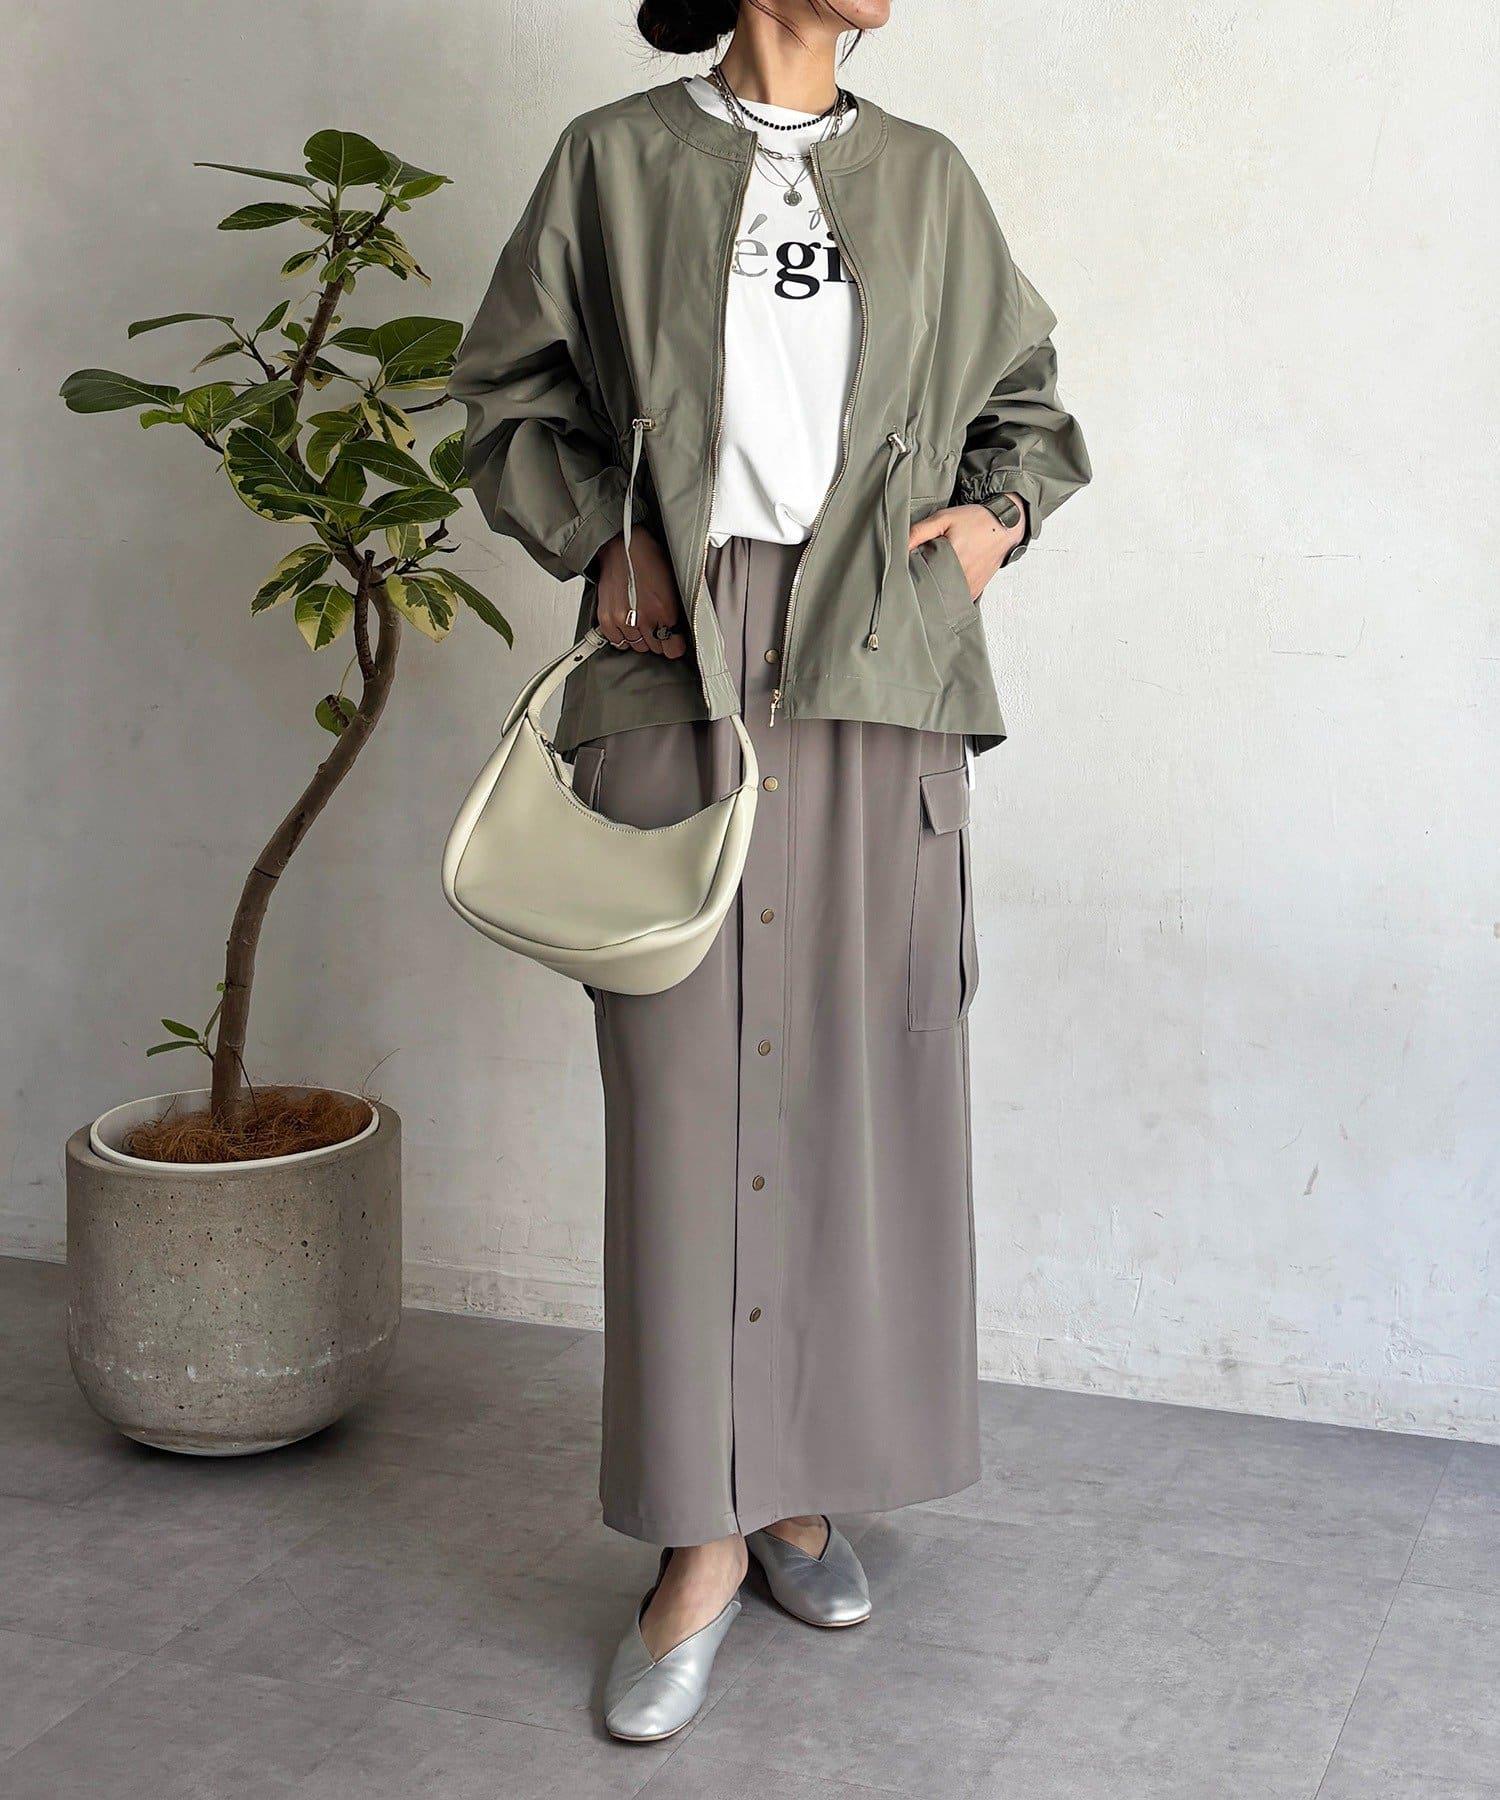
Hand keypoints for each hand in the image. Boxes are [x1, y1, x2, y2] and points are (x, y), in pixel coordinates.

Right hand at [595, 529, 688, 657]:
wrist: (622, 546)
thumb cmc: (647, 560)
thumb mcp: (672, 586)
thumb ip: (674, 613)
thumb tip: (677, 632)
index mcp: (663, 611)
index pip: (673, 649)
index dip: (674, 644)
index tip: (674, 641)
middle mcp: (642, 619)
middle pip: (655, 648)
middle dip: (657, 638)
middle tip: (656, 623)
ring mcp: (622, 620)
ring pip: (636, 646)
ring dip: (640, 637)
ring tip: (640, 620)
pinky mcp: (606, 619)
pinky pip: (617, 642)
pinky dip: (622, 636)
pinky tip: (627, 624)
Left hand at [908, 499, 1024, 601]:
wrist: (1005, 526)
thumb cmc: (975, 520)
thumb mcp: (944, 518)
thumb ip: (920, 531)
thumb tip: (899, 546)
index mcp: (951, 560)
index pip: (921, 576)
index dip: (911, 574)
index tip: (905, 571)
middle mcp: (961, 577)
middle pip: (931, 590)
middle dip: (922, 584)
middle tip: (916, 576)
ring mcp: (969, 587)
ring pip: (944, 598)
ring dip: (936, 591)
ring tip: (930, 580)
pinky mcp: (975, 591)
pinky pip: (957, 599)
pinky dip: (949, 594)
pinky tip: (944, 585)